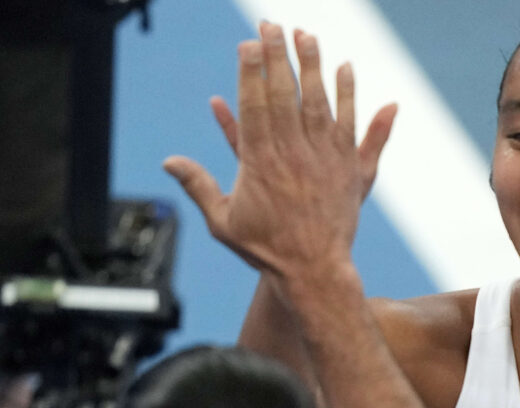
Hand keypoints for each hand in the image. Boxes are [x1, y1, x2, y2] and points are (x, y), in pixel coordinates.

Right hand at [164, 23, 397, 276]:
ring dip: (313, 65)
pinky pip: (350, 123)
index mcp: (259, 161)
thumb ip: (198, 185)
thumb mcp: (223, 220)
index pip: (254, 103)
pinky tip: (345, 69)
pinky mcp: (348, 166)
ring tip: (307, 35)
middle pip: (284, 93)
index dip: (252, 70)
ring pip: (319, 101)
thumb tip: (169, 161)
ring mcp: (323, 157)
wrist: (314, 270)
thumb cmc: (267, 249)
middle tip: (273, 24)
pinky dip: (349, 95)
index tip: (249, 43)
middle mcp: (292, 152)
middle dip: (278, 55)